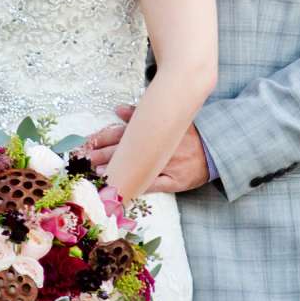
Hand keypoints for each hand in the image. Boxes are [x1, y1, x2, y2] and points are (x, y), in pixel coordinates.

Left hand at [83, 104, 210, 194]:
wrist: (215, 149)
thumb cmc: (187, 135)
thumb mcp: (167, 120)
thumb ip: (141, 115)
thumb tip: (118, 109)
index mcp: (153, 131)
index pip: (121, 134)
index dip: (102, 139)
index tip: (86, 143)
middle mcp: (157, 146)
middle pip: (124, 151)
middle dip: (101, 156)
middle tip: (84, 160)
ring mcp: (165, 164)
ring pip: (136, 168)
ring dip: (115, 172)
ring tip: (96, 174)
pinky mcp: (173, 181)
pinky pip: (152, 186)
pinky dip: (137, 188)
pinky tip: (122, 190)